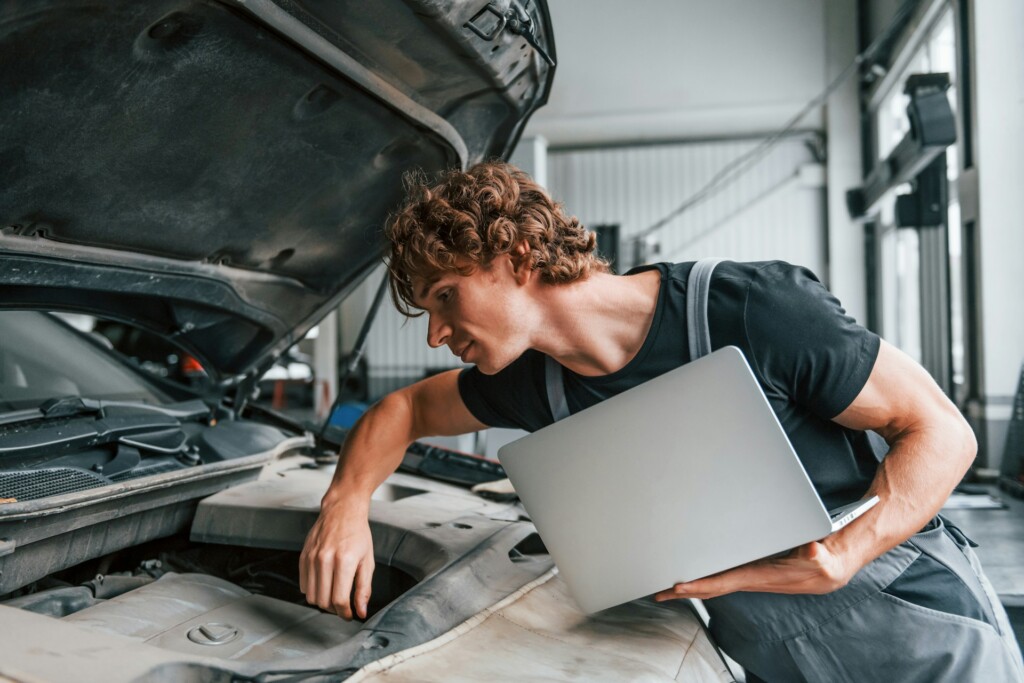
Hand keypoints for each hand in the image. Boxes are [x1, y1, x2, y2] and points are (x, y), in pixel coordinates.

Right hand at [299, 500, 374, 619]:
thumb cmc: (358, 534)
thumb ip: (364, 588)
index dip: (345, 613)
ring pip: (311, 596)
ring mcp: (312, 557)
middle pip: (323, 601)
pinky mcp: (303, 556)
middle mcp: (325, 559)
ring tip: (333, 596)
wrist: (342, 510)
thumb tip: (360, 611)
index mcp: (344, 561)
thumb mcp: (367, 561)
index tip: (349, 615)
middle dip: (334, 610)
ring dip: (322, 602)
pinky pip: (303, 584)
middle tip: (343, 606)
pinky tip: (324, 585)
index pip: (339, 599)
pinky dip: (312, 591)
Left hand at [654, 540, 852, 601]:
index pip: (722, 582)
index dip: (698, 585)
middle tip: (657, 591)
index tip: (676, 587)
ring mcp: (749, 575)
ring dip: (690, 585)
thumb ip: (816, 552)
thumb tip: (811, 550)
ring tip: (666, 586)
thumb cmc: (823, 562)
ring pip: (713, 583)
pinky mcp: (750, 570)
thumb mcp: (822, 555)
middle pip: (710, 587)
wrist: (830, 569)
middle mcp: (750, 578)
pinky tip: (692, 575)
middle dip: (684, 590)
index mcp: (760, 576)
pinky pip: (721, 576)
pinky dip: (703, 578)